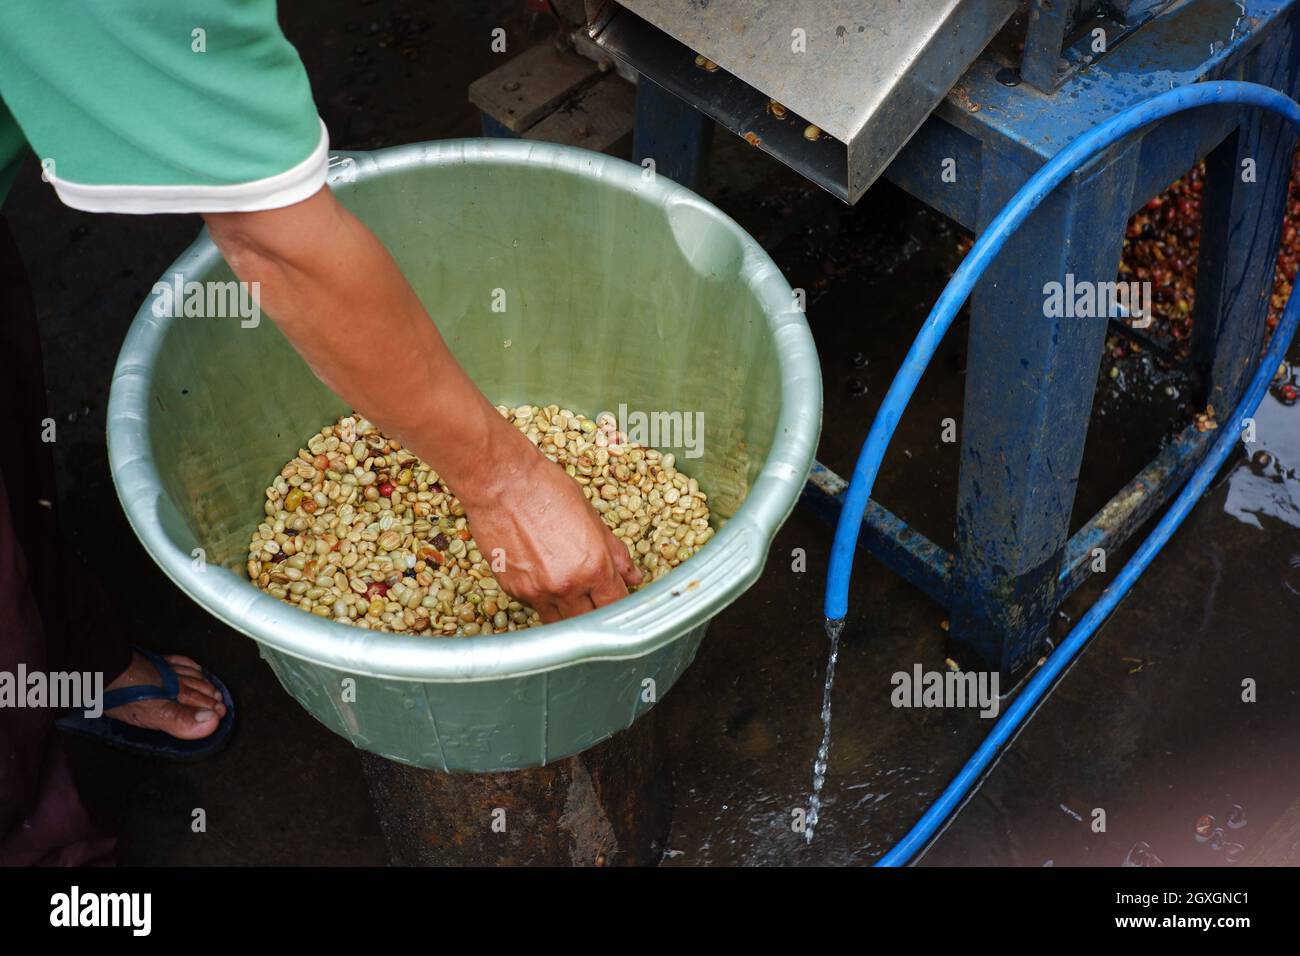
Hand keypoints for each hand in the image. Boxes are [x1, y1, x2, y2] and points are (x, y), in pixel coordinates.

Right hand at [460, 436, 642, 622]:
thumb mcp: (591, 517)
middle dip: (596, 613)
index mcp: (593, 566)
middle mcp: (566, 585)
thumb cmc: (545, 489)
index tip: (619, 599)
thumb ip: (615, 552)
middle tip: (596, 600)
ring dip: (569, 614)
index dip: (621, 604)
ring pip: (560, 623)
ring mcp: (537, 591)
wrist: (501, 482)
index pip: (616, 604)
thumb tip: (633, 575)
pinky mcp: (513, 590)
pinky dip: (544, 600)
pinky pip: (535, 607)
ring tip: (570, 592)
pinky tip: (544, 578)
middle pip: (589, 621)